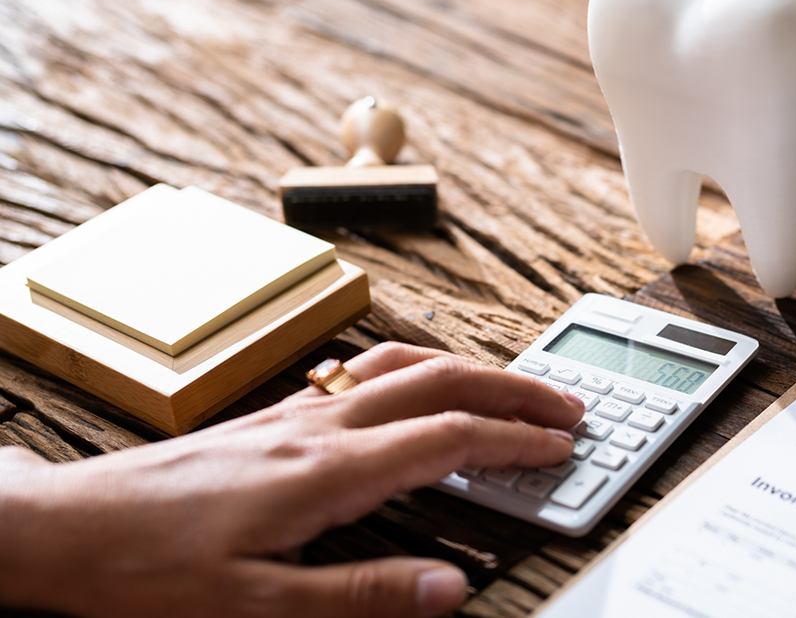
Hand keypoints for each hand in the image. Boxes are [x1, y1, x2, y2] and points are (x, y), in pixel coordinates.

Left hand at [0, 342, 584, 617]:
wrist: (62, 529)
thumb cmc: (147, 570)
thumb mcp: (256, 606)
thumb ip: (361, 593)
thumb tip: (449, 587)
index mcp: (324, 471)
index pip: (447, 437)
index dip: (514, 442)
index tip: (564, 447)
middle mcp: (316, 427)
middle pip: (440, 382)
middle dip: (514, 391)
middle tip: (567, 406)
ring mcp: (295, 414)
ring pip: (404, 366)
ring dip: (471, 371)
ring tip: (514, 388)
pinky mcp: (274, 419)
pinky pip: (367, 373)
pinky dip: (422, 370)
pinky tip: (421, 386)